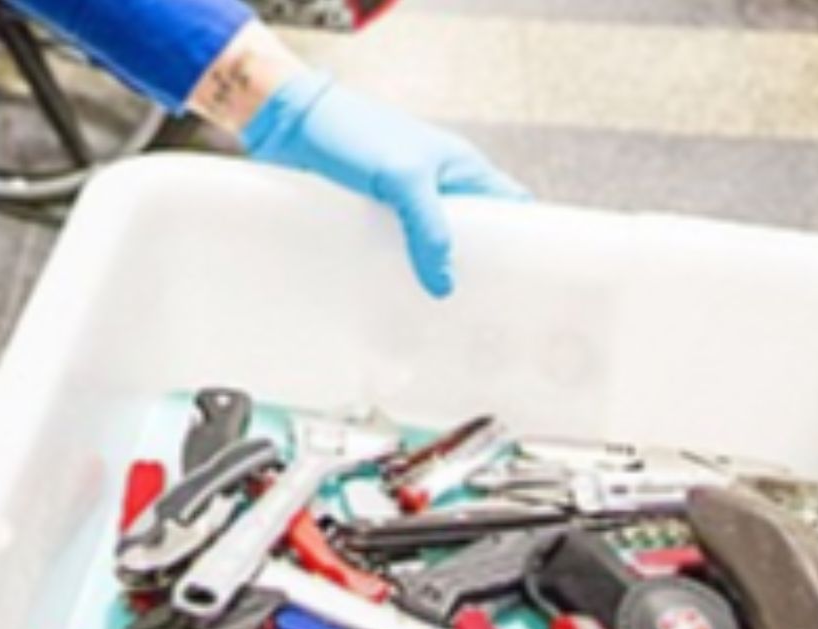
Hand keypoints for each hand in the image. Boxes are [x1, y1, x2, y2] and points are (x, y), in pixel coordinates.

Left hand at [242, 71, 528, 297]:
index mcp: (462, 167)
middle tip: (474, 310)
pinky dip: (399, 267)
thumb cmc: (355, 136)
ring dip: (432, 270)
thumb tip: (444, 286)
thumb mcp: (402, 179)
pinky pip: (396, 245)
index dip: (523, 237)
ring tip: (433, 313)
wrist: (295, 126)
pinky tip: (393, 294)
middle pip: (472, 231)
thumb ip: (427, 228)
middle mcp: (440, 183)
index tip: (523, 279)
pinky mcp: (374, 212)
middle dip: (475, 266)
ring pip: (432, 242)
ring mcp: (406, 199)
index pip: (511, 204)